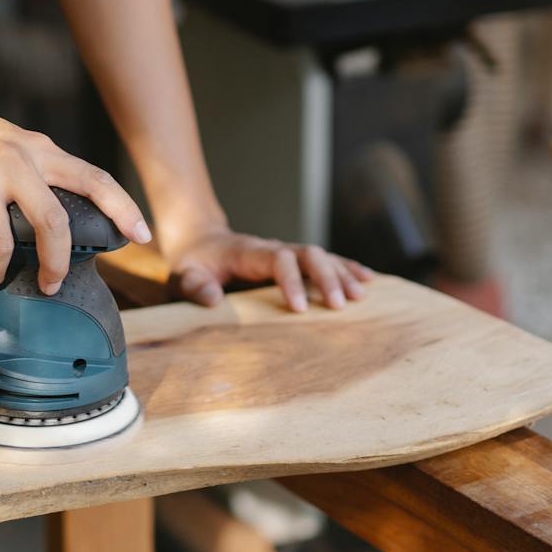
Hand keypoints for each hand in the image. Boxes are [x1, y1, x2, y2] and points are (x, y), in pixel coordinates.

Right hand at [0, 75, 150, 294]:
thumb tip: (52, 220)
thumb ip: (33, 172)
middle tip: (50, 284)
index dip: (123, 208)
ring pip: (0, 243)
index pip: (93, 178)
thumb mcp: (8, 142)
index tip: (141, 235)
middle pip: (52, 223)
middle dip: (55, 265)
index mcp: (37, 150)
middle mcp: (14, 160)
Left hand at [163, 227, 373, 311]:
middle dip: (326, 277)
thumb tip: (213, 300)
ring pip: (321, 256)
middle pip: (307, 254)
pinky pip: (325, 260)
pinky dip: (346, 268)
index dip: (291, 280)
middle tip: (339, 305)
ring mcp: (286, 252)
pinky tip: (367, 280)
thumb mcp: (183, 275)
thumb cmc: (193, 263)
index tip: (298, 308)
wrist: (201, 243)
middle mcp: (273, 248)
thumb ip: (194, 286)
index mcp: (249, 252)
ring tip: (359, 297)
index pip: (277, 259)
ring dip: (341, 274)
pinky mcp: (294, 260)